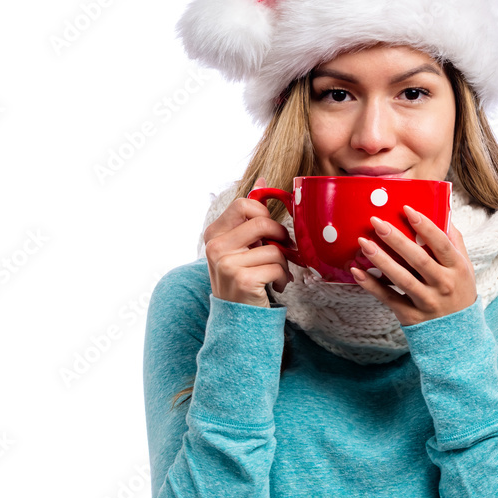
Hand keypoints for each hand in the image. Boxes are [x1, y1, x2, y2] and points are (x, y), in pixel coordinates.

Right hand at [203, 177, 293, 307]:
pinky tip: (276, 286)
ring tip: (277, 274)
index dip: (265, 215)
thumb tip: (263, 179)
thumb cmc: (242, 277)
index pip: (244, 204)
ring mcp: (227, 263)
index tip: (270, 232)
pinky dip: (284, 278)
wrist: (236, 319)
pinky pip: (278, 267)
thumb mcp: (240, 245)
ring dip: (284, 263)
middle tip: (283, 251)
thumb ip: (249, 214)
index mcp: (214, 233)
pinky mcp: (243, 279)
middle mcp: (215, 246)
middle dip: (281, 236)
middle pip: (262, 222)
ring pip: (274, 248)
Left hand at [349, 205, 476, 325]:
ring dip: (381, 260)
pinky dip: (371, 286)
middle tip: (377, 222)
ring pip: (401, 278)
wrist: (459, 335)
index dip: (425, 226)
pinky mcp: (411, 316)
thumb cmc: (459, 293)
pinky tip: (357, 272)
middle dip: (396, 239)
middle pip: (418, 259)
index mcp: (457, 269)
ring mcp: (427, 302)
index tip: (407, 209)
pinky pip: (388, 298)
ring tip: (363, 243)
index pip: (441, 244)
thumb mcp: (466, 269)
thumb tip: (444, 213)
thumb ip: (455, 243)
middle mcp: (443, 285)